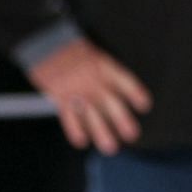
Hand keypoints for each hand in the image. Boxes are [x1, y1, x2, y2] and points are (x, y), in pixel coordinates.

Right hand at [28, 38, 151, 154]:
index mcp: (104, 66)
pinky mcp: (59, 98)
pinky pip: (69, 117)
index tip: (145, 106)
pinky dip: (75, 131)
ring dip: (101, 133)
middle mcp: (93, 80)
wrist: (46, 45)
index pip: (125, 81)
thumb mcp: (95, 54)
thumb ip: (106, 73)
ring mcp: (76, 90)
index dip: (136, 94)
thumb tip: (119, 93)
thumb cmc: (72, 50)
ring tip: (111, 147)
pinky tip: (82, 142)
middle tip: (132, 135)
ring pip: (92, 115)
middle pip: (111, 103)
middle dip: (122, 121)